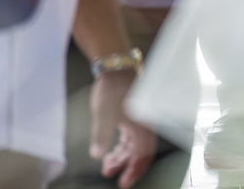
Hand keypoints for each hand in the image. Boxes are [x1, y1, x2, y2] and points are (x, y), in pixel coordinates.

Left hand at [91, 70, 156, 187]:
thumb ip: (101, 135)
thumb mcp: (103, 114)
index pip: (142, 155)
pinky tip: (111, 150)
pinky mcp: (136, 115)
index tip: (123, 182)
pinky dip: (123, 147)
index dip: (134, 171)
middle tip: (111, 174)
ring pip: (135, 145)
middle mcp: (146, 124)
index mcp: (142, 125)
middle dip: (126, 166)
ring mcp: (141, 119)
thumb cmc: (111, 88)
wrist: (115, 67)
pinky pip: (132, 137)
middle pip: (140, 152)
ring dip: (122, 156)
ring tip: (107, 164)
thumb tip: (97, 154)